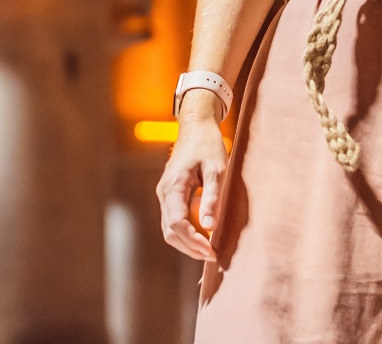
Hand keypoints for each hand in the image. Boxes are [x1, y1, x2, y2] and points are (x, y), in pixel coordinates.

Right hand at [156, 93, 228, 262]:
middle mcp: (164, 193)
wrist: (196, 125)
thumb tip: (210, 227)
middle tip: (213, 255)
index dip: (193, 241)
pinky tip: (203, 236)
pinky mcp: (170, 195)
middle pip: (170, 232)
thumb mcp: (217, 169)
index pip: (177, 224)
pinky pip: (174, 220)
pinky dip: (186, 233)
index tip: (212, 251)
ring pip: (170, 229)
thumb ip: (212, 197)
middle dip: (190, 247)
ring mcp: (165, 195)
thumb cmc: (208, 144)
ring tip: (209, 250)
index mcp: (173, 187)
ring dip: (187, 243)